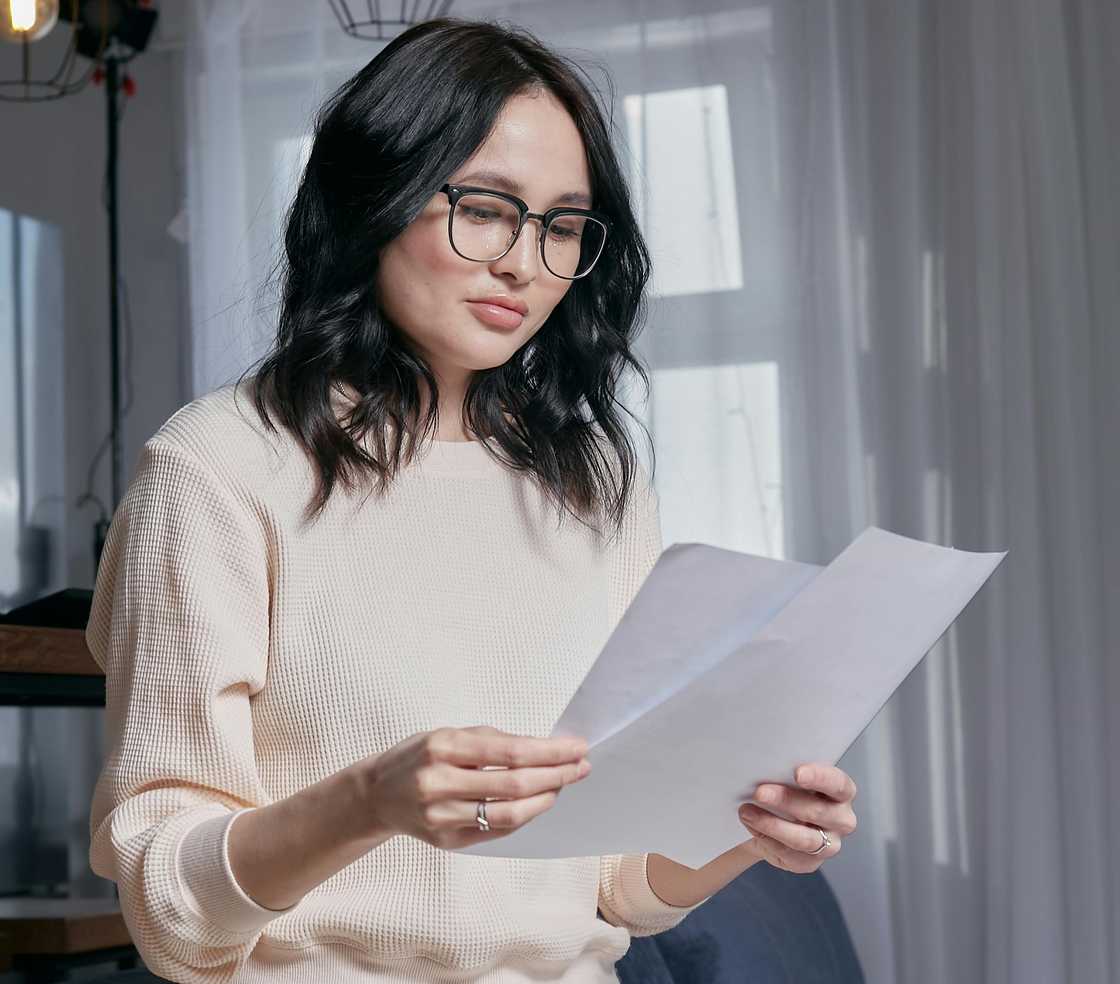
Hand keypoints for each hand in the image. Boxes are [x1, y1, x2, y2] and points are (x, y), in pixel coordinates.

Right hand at [361, 725, 591, 849]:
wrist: (377, 794)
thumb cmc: (418, 756)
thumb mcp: (449, 734)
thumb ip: (492, 740)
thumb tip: (542, 747)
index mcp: (443, 747)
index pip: (510, 752)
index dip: (550, 752)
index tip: (577, 747)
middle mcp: (440, 783)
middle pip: (514, 784)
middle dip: (556, 775)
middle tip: (581, 767)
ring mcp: (442, 817)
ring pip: (509, 814)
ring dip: (544, 800)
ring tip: (562, 786)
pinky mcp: (448, 841)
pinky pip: (496, 831)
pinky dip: (523, 816)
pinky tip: (536, 802)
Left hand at [737, 764, 857, 872]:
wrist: (773, 820)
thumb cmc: (786, 790)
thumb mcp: (788, 777)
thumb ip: (786, 772)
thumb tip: (764, 767)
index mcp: (842, 791)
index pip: (838, 784)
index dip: (819, 778)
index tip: (798, 773)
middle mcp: (841, 819)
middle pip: (817, 812)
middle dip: (786, 801)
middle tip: (759, 793)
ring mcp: (829, 844)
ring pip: (803, 839)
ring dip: (772, 825)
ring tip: (747, 812)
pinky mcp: (811, 863)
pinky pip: (789, 854)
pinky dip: (767, 840)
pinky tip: (752, 827)